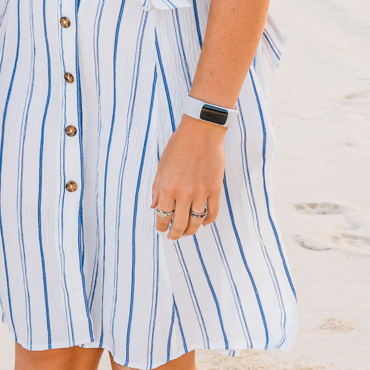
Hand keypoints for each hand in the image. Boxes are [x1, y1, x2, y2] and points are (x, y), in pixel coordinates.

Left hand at [151, 119, 224, 240]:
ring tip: (187, 232)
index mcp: (168, 187)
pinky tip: (203, 222)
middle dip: (175, 234)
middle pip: (180, 223)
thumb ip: (157, 188)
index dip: (161, 226)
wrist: (201, 132)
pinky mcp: (215, 189)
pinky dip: (208, 221)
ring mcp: (201, 192)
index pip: (163, 215)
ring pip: (196, 221)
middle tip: (173, 237)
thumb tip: (154, 207)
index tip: (161, 230)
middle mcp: (184, 193)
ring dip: (191, 230)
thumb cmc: (178, 146)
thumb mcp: (162, 166)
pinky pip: (213, 212)